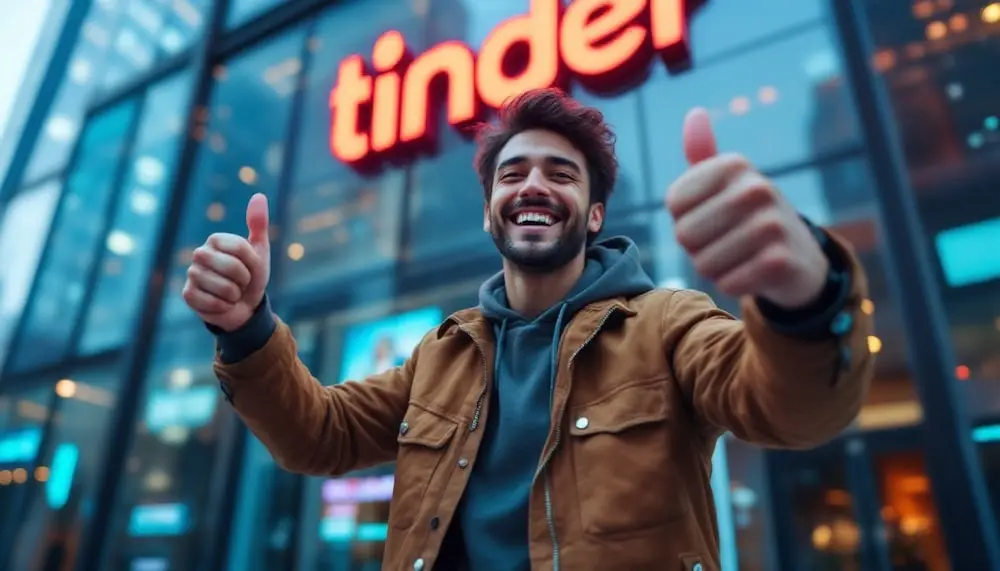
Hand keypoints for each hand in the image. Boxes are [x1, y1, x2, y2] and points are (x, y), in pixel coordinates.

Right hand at [182, 193, 271, 330]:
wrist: (244, 306)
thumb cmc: (251, 276)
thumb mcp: (259, 250)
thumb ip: (258, 224)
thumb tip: (259, 195)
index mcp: (216, 240)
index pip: (241, 248)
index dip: (253, 262)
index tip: (252, 267)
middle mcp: (200, 253)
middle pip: (231, 266)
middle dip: (244, 279)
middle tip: (242, 282)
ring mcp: (192, 274)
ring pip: (222, 286)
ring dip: (234, 295)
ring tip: (232, 294)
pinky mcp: (188, 294)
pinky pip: (210, 301)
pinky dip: (222, 306)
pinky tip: (221, 304)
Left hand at [665, 108, 828, 308]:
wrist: (799, 257)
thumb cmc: (748, 217)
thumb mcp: (727, 183)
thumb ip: (703, 153)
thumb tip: (694, 113)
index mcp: (734, 164)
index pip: (674, 204)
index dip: (685, 218)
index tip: (712, 215)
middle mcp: (755, 187)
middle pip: (685, 235)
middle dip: (698, 247)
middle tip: (726, 240)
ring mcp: (771, 224)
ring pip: (703, 263)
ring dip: (716, 268)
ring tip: (740, 255)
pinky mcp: (779, 261)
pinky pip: (727, 283)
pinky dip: (734, 284)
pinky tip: (753, 271)